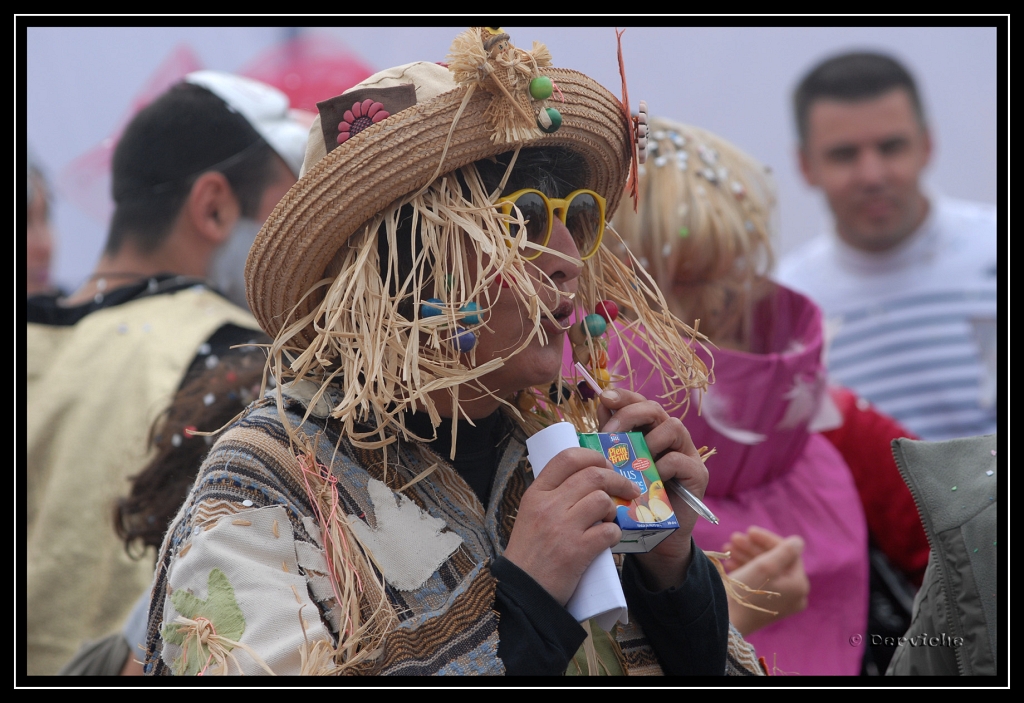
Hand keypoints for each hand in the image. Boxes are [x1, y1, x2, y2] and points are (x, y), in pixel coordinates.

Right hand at [505, 447, 640, 605]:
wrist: (521, 590)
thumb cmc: (529, 552)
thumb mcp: (531, 515)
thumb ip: (553, 496)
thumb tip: (586, 480)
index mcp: (536, 493)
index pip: (567, 458)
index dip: (592, 456)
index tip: (605, 464)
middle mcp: (548, 505)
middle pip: (593, 475)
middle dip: (617, 479)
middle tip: (627, 489)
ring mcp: (562, 527)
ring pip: (603, 500)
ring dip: (613, 510)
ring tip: (609, 520)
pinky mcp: (577, 550)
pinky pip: (609, 530)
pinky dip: (615, 534)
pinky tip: (608, 539)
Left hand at [596, 388, 708, 590]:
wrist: (654, 536)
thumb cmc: (632, 499)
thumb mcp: (616, 468)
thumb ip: (609, 441)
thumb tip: (600, 410)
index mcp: (648, 431)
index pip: (637, 402)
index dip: (623, 396)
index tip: (604, 398)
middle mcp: (669, 437)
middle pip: (655, 408)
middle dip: (630, 415)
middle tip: (611, 434)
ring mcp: (686, 454)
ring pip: (673, 426)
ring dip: (648, 439)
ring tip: (633, 459)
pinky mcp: (697, 474)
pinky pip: (680, 459)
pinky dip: (662, 465)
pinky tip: (651, 477)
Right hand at [723, 526, 808, 635]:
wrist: (726, 623)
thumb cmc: (746, 592)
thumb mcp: (765, 566)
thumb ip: (784, 550)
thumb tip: (798, 541)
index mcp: (799, 585)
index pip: (788, 552)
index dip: (767, 539)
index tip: (749, 530)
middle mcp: (794, 595)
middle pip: (776, 561)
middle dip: (754, 547)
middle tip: (734, 538)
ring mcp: (780, 601)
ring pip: (766, 569)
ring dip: (747, 555)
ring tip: (728, 548)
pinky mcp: (765, 605)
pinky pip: (760, 580)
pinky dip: (746, 568)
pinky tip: (730, 562)